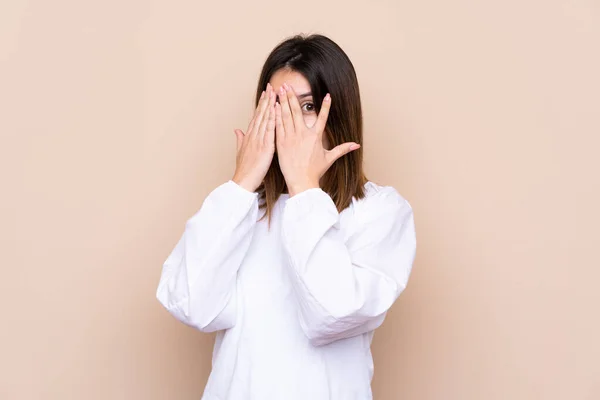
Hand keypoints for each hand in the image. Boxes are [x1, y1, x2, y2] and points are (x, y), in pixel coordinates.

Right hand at [232, 83, 275, 191]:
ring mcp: (259, 140)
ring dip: (269, 105)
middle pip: (260, 114)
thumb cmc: (244, 170)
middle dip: (266, 99)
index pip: (256, 117)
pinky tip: (276, 110)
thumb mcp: (240, 152)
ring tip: (274, 92)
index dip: (261, 104)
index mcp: (249, 137)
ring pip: (265, 118)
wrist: (243, 181)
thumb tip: (237, 130)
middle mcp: (253, 135)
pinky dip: (272, 119)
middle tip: (271, 86)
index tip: (265, 94)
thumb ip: (240, 140)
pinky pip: (269, 130)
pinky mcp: (265, 147)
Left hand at [275, 82, 359, 196]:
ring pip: (286, 115)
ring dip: (283, 102)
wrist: (301, 182)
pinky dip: (276, 115)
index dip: (325, 106)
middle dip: (292, 96)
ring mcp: (291, 138)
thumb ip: (342, 149)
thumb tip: (357, 145)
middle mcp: (303, 134)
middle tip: (288, 85)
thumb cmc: (315, 171)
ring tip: (280, 90)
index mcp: (315, 137)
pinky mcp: (281, 143)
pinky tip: (273, 106)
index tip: (327, 95)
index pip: (322, 117)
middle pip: (298, 111)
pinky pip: (278, 126)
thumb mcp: (329, 158)